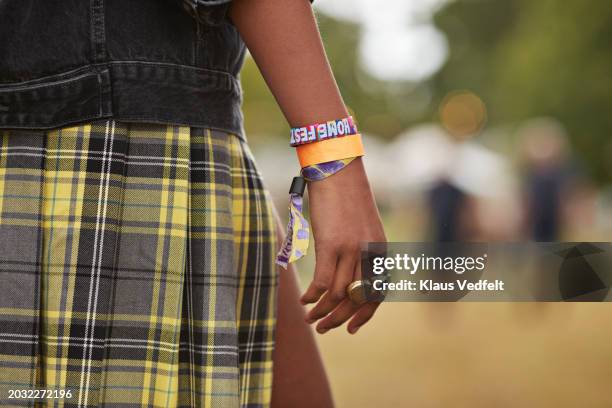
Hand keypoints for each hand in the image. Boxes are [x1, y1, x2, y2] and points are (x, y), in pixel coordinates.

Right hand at [301, 158, 385, 333]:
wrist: (337, 168)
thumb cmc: (345, 195)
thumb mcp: (361, 226)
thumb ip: (359, 250)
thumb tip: (345, 274)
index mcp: (380, 250)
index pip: (377, 294)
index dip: (364, 315)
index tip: (352, 329)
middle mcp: (369, 253)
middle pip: (356, 300)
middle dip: (340, 319)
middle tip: (324, 329)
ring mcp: (350, 249)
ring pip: (337, 295)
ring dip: (322, 312)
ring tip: (309, 318)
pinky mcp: (330, 244)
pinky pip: (321, 282)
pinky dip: (311, 296)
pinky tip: (303, 299)